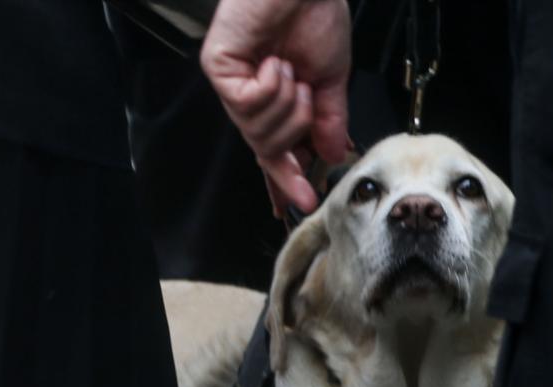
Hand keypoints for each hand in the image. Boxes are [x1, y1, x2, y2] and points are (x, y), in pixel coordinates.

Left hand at [201, 0, 350, 215]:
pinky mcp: (220, 69)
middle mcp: (250, 97)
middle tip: (308, 96)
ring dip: (286, 104)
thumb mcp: (331, 80)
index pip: (276, 153)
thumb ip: (328, 121)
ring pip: (258, 131)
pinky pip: (247, 104)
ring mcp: (233, 84)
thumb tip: (332, 155)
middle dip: (295, 131)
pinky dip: (270, 86)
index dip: (287, 181)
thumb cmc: (316, 17)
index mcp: (277, 101)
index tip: (304, 203)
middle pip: (268, 149)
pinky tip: (274, 62)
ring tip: (290, 70)